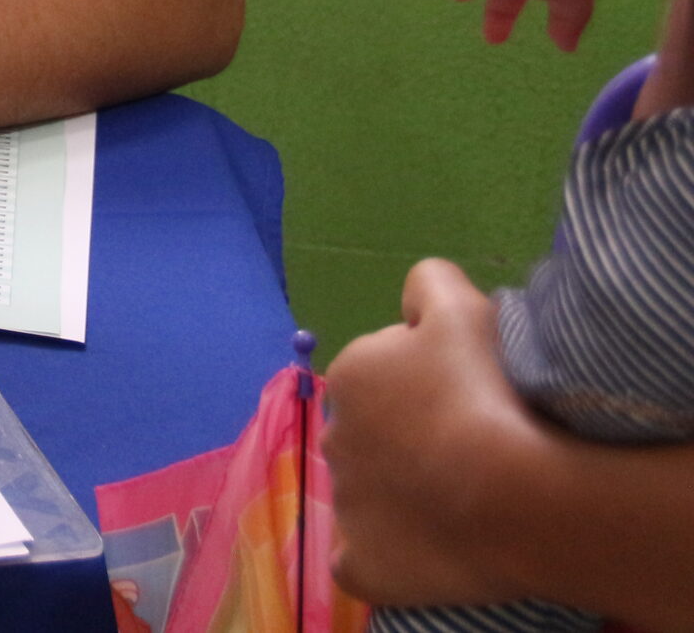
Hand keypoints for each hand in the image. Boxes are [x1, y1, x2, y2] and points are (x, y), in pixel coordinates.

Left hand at [325, 259, 539, 606]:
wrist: (515, 493)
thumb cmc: (488, 393)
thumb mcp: (465, 310)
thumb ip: (431, 284)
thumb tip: (415, 291)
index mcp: (350, 377)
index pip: (380, 380)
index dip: (427, 392)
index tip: (469, 403)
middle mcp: (333, 437)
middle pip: (372, 439)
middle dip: (407, 444)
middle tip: (469, 454)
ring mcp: (344, 506)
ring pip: (369, 498)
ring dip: (403, 499)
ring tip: (464, 505)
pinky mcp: (360, 564)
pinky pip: (363, 562)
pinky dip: (386, 559)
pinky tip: (425, 553)